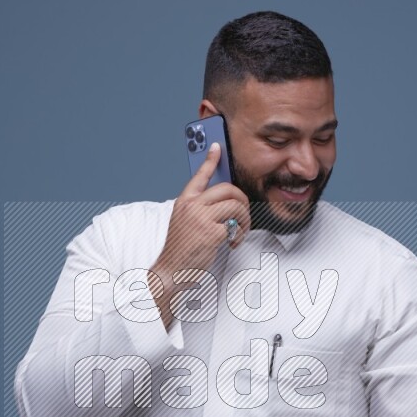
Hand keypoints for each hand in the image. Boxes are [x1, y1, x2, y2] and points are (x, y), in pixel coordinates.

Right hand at [149, 143, 250, 329]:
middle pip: (228, 189)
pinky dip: (239, 235)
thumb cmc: (180, 248)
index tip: (217, 146)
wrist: (171, 270)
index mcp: (184, 201)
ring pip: (236, 205)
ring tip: (239, 231)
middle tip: (244, 213)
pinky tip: (231, 244)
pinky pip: (235, 226)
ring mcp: (202, 218)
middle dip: (242, 200)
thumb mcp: (184, 221)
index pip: (199, 175)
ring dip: (245, 219)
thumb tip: (224, 201)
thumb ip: (199, 208)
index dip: (210, 159)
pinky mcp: (212, 233)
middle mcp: (192, 206)